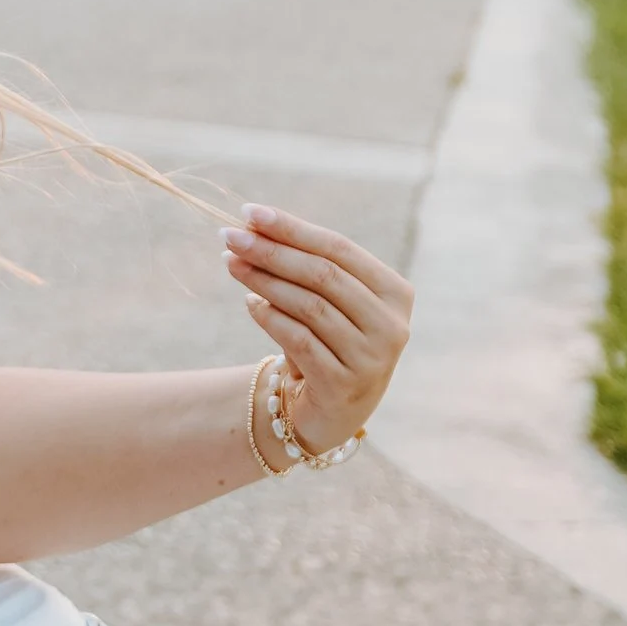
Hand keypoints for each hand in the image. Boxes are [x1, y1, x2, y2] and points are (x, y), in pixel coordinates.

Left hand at [222, 204, 411, 453]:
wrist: (328, 413)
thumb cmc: (328, 343)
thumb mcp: (328, 302)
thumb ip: (305, 267)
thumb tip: (253, 228)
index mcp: (395, 293)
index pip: (339, 249)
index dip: (293, 228)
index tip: (250, 212)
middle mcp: (391, 325)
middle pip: (323, 274)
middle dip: (272, 251)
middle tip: (230, 236)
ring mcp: (371, 358)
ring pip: (309, 306)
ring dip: (264, 280)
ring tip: (231, 263)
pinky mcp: (344, 386)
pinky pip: (298, 340)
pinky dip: (269, 317)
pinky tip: (249, 303)